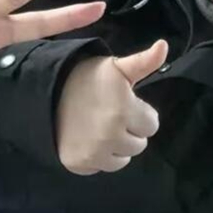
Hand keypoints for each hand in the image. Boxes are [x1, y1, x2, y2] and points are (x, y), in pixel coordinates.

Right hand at [56, 39, 167, 174]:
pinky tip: (90, 139)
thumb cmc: (88, 77)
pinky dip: (99, 157)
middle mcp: (110, 136)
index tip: (128, 105)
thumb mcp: (118, 66)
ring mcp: (93, 153)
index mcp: (124, 111)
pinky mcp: (78, 164)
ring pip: (122, 160)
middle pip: (139, 145)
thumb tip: (164, 45)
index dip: (142, 114)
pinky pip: (101, 167)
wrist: (48, 90)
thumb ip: (145, 61)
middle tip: (114, 115)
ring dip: (118, 146)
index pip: (152, 125)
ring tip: (103, 127)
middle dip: (131, 130)